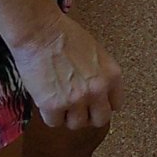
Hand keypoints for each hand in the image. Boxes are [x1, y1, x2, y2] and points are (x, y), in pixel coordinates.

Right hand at [11, 15, 122, 130]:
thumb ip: (101, 75)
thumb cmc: (66, 36)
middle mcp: (98, 90)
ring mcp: (76, 100)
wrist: (41, 32)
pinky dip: (49, 114)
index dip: (102, 104)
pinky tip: (46, 98)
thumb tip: (99, 93)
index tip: (94, 103)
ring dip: (67, 116)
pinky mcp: (53, 105)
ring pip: (76, 124)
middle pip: (100, 120)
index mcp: (112, 76)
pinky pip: (54, 122)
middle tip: (77, 107)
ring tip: (60, 100)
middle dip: (89, 115)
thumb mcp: (96, 53)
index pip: (116, 105)